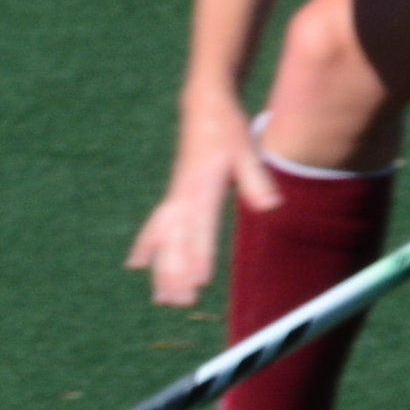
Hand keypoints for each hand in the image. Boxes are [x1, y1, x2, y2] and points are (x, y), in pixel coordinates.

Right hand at [127, 95, 281, 308]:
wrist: (205, 107)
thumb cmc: (229, 130)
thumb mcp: (247, 150)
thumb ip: (257, 180)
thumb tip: (271, 207)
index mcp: (202, 185)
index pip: (201, 228)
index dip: (200, 255)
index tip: (199, 281)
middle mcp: (183, 195)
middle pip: (177, 241)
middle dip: (177, 273)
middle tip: (181, 302)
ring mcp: (176, 197)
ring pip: (164, 239)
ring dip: (163, 270)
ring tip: (163, 300)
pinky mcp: (174, 197)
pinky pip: (156, 227)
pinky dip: (147, 247)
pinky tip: (137, 265)